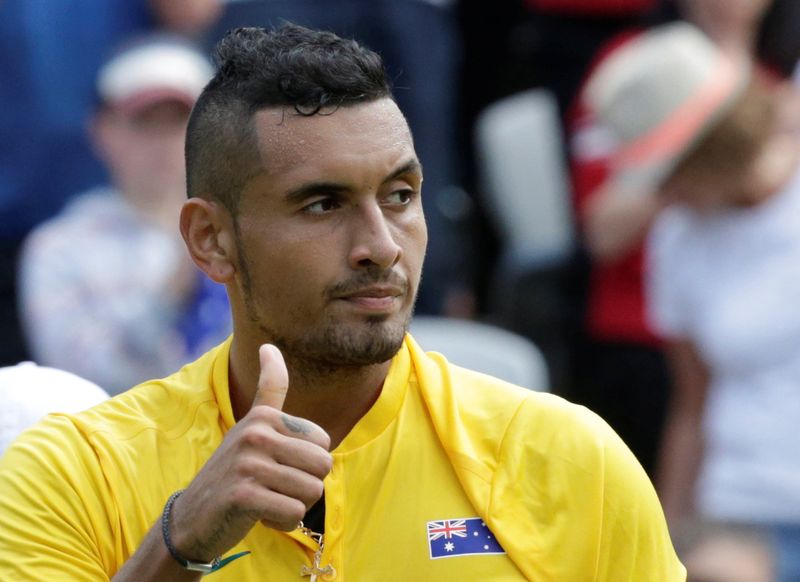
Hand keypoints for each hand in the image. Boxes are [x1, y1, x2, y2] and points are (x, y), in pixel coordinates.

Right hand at [169, 345, 331, 561]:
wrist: (191, 519)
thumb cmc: (232, 472)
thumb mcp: (250, 427)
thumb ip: (268, 390)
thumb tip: (269, 346)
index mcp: (263, 416)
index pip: (323, 441)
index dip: (308, 462)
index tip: (278, 464)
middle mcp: (256, 434)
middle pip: (323, 465)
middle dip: (307, 485)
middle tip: (275, 488)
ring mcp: (248, 464)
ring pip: (312, 491)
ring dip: (294, 504)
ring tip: (266, 501)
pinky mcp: (245, 495)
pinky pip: (294, 512)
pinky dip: (283, 521)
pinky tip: (260, 517)